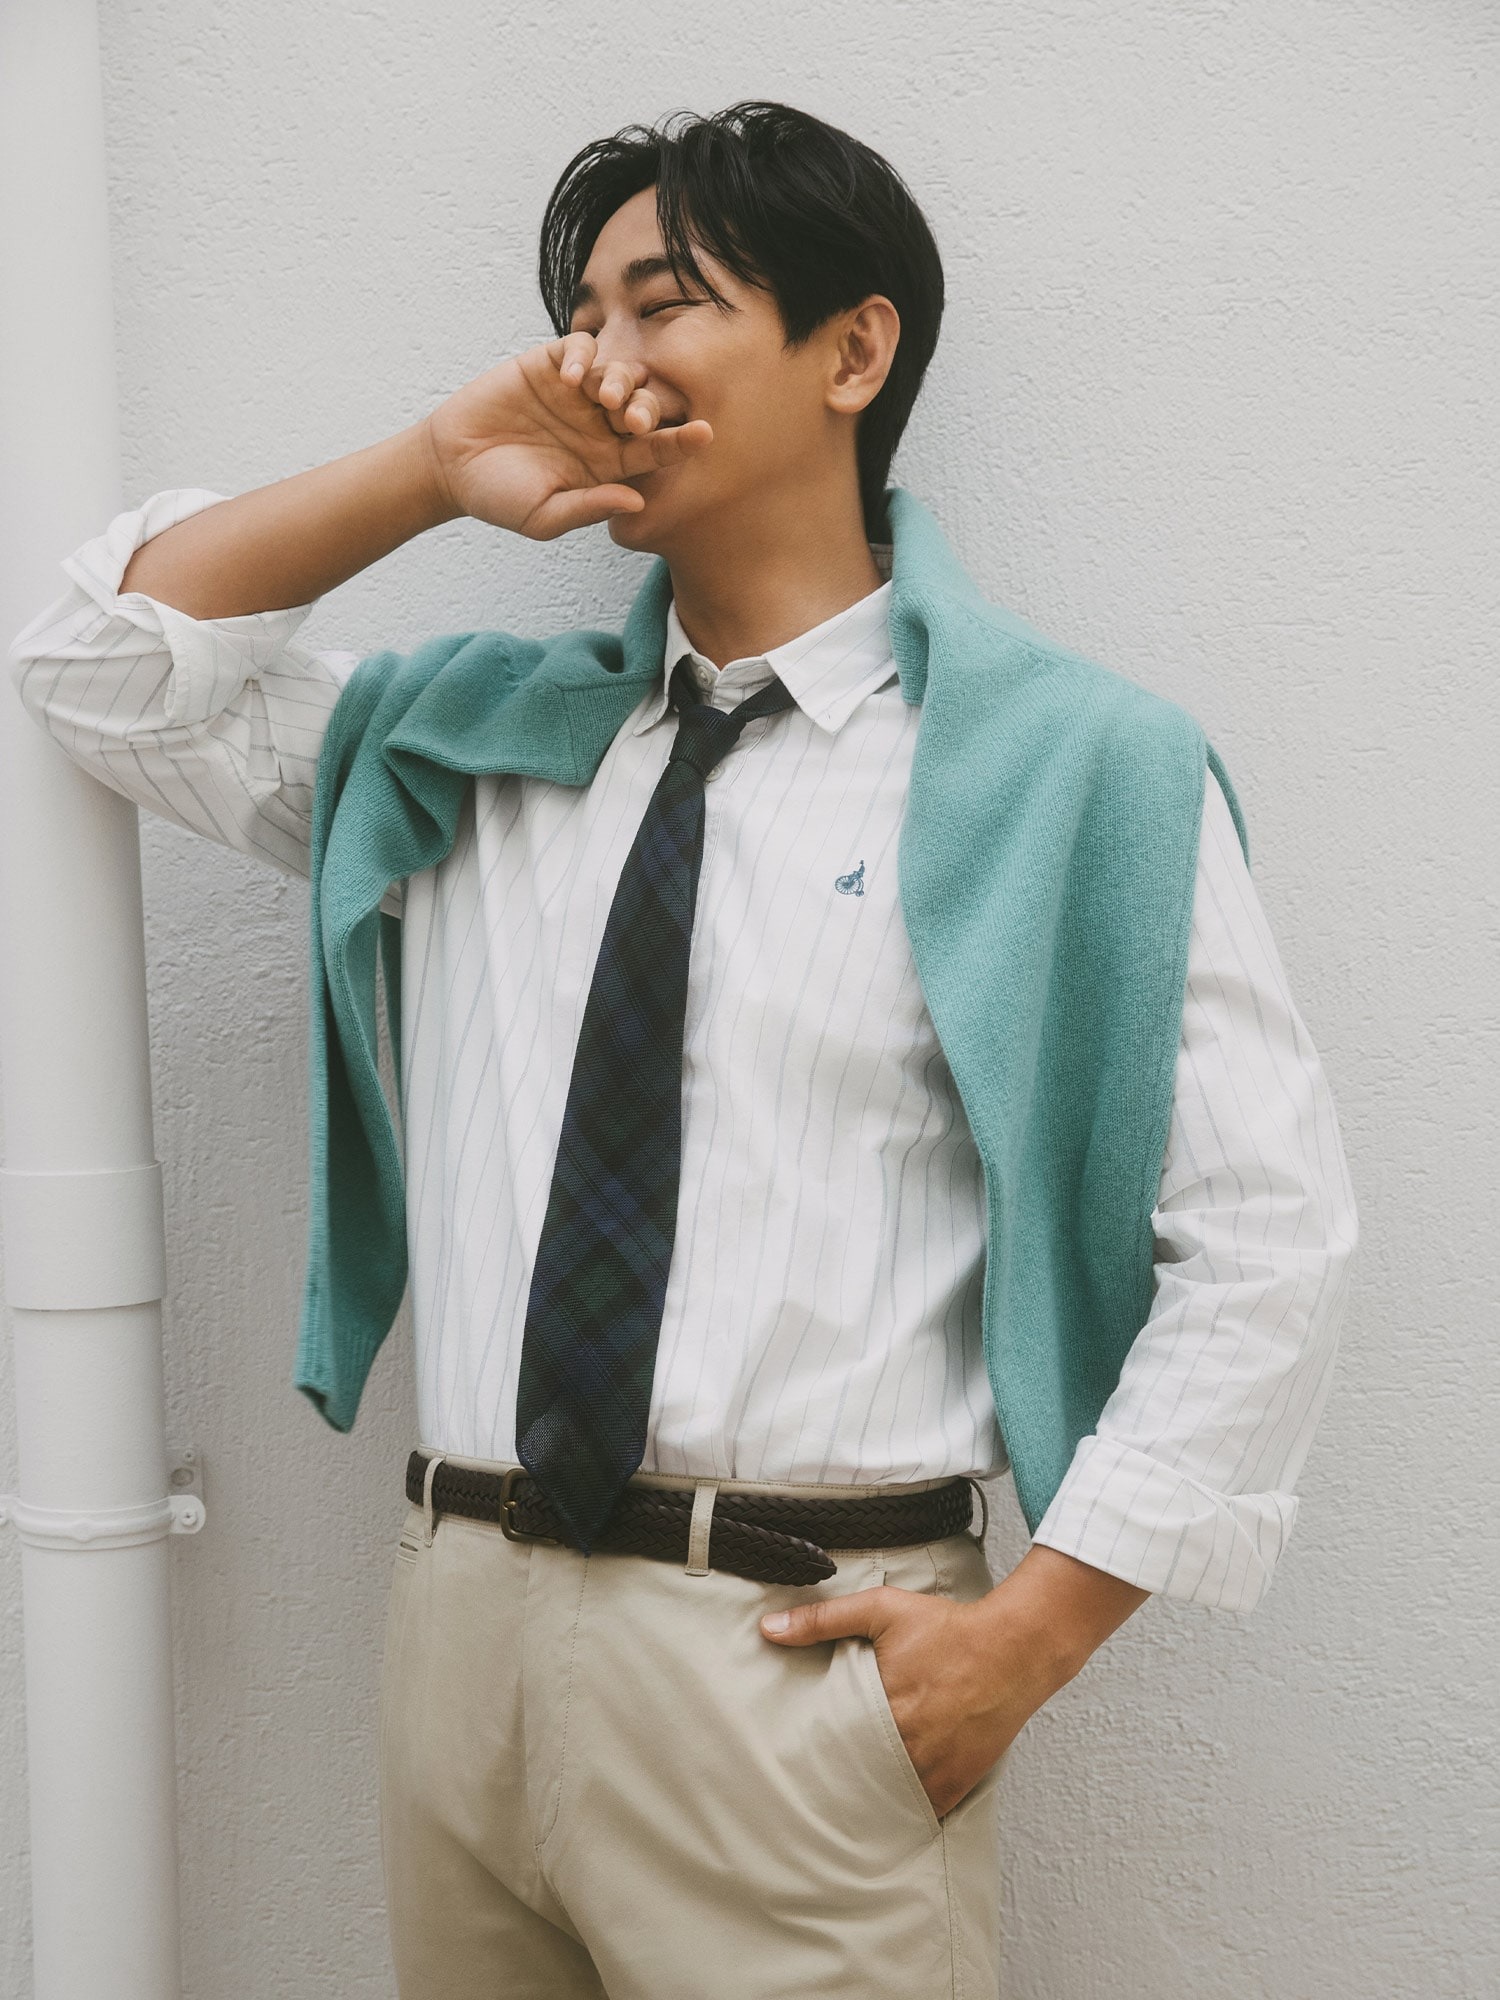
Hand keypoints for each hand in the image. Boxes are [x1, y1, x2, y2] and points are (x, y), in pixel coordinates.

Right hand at [422, 333, 712, 540]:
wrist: (450, 467)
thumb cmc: (500, 498)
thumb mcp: (545, 515)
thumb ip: (590, 507)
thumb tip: (638, 500)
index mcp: (608, 463)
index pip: (654, 449)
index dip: (679, 441)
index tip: (703, 434)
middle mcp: (598, 425)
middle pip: (643, 405)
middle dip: (647, 408)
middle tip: (634, 419)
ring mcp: (574, 394)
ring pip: (617, 373)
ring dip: (619, 381)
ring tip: (604, 397)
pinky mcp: (546, 366)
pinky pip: (578, 349)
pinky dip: (582, 356)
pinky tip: (570, 379)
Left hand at [761, 1546, 1148, 1817]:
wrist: (1014, 1648)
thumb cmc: (949, 1628)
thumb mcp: (882, 1610)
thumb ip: (824, 1620)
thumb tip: (768, 1630)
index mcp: (882, 1706)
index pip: (829, 1745)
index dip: (807, 1757)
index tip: (786, 1766)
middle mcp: (907, 1744)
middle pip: (855, 1778)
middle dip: (832, 1785)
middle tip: (802, 1796)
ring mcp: (935, 1769)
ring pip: (886, 1801)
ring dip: (864, 1803)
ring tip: (835, 1813)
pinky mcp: (957, 1782)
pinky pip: (922, 1811)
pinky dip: (903, 1813)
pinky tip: (882, 1818)